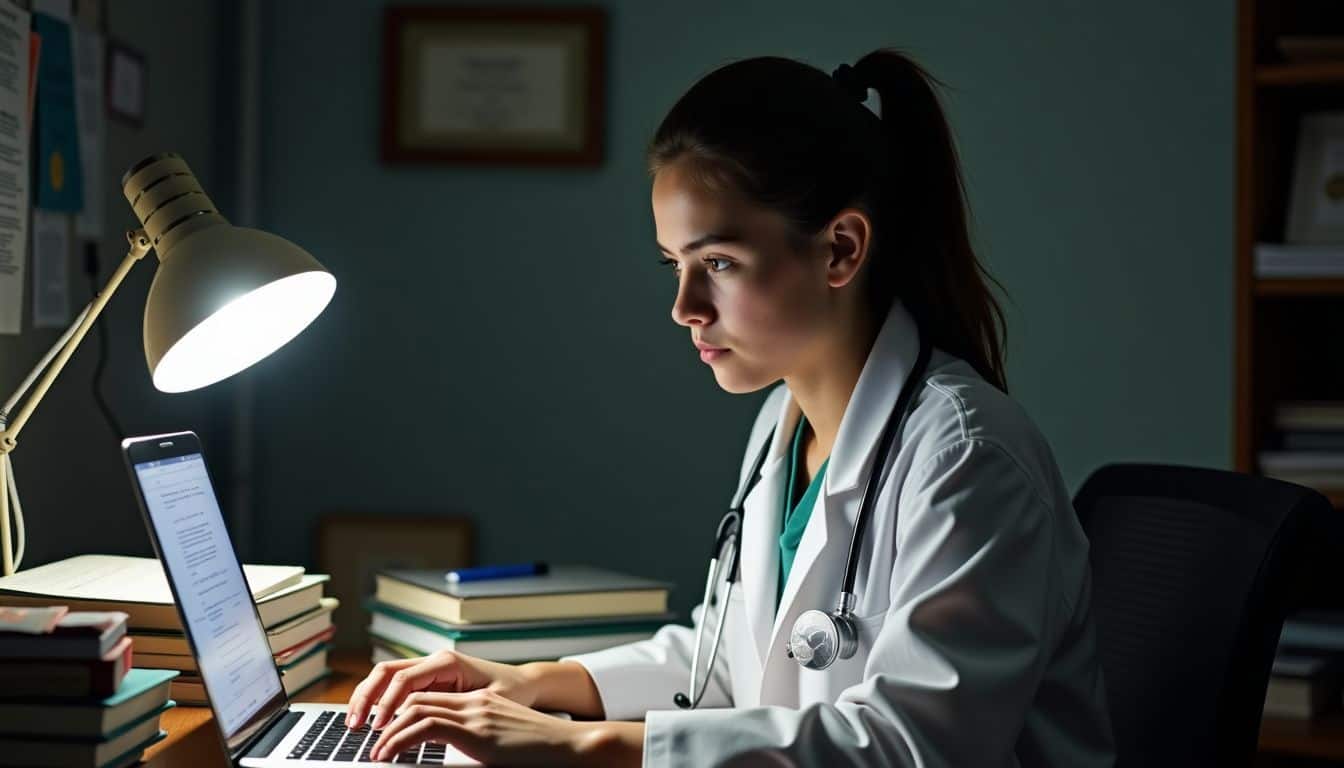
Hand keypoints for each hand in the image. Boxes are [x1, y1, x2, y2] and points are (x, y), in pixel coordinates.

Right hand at [345, 650, 536, 729]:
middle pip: (386, 672)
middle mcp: (434, 662)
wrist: (524, 684)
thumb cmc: (511, 693)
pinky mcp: (428, 681)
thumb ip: (457, 710)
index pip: (404, 679)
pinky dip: (379, 700)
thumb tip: (427, 725)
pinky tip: (370, 720)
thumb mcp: (486, 703)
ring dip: (367, 698)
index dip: (386, 703)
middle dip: (366, 697)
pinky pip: (396, 687)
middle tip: (354, 724)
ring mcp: (429, 670)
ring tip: (354, 723)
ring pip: (386, 678)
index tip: (377, 726)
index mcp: (447, 663)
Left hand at [367, 689, 582, 763]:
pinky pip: (425, 726)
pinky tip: (389, 755)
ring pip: (415, 709)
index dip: (401, 713)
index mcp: (479, 704)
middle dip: (387, 718)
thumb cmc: (541, 752)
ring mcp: (474, 713)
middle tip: (370, 741)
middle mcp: (474, 702)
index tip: (385, 734)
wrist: (569, 747)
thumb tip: (456, 758)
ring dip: (388, 731)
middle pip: (416, 697)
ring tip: (375, 753)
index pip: (430, 698)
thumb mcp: (503, 745)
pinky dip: (400, 740)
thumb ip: (478, 744)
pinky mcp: (475, 729)